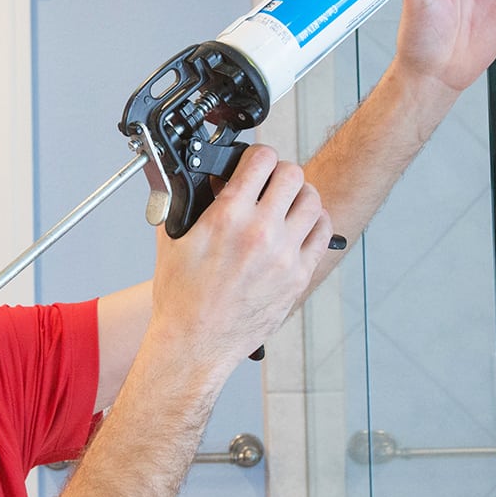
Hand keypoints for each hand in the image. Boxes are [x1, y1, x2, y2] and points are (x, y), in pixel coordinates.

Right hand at [147, 144, 330, 375]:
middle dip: (279, 171)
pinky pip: (322, 233)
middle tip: (269, 181)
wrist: (196, 342)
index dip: (256, 154)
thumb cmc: (181, 298)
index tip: (252, 161)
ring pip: (312, 200)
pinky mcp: (298, 276)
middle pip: (293, 174)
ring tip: (286, 202)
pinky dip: (314, 221)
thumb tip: (186, 178)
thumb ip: (182, 202)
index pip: (261, 159)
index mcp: (228, 216)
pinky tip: (299, 224)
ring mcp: (284, 255)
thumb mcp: (172, 239)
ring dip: (299, 194)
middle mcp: (261, 232)